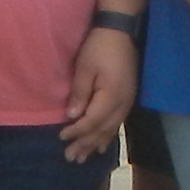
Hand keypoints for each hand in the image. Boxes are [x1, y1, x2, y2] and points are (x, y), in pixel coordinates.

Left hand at [62, 27, 137, 160]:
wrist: (120, 31)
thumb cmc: (99, 47)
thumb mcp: (85, 68)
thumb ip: (80, 93)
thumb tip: (73, 116)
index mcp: (111, 96)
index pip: (92, 121)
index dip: (76, 131)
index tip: (61, 137)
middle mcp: (123, 103)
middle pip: (102, 130)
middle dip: (85, 144)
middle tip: (70, 157)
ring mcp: (127, 102)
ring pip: (111, 129)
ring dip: (95, 144)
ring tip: (82, 158)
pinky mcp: (128, 99)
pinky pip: (117, 124)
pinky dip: (107, 136)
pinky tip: (101, 146)